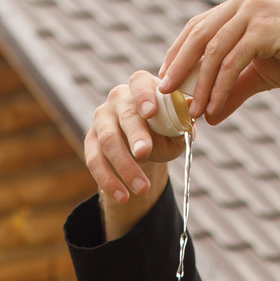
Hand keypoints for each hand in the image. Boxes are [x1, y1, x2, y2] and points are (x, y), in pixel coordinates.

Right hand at [84, 70, 188, 208]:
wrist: (146, 146)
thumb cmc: (165, 129)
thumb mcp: (178, 126)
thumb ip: (183, 120)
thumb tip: (189, 112)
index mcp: (141, 87)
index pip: (140, 84)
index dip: (144, 97)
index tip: (151, 113)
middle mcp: (118, 99)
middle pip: (124, 116)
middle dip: (135, 136)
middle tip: (145, 153)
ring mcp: (101, 120)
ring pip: (108, 141)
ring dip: (124, 166)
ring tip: (141, 188)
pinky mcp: (91, 141)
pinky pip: (94, 161)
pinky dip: (108, 180)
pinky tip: (122, 196)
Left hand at [158, 0, 279, 125]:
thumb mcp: (261, 73)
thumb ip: (234, 90)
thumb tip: (211, 116)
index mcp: (242, 4)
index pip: (199, 26)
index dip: (179, 53)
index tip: (168, 79)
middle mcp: (244, 1)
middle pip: (199, 34)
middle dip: (179, 66)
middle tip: (165, 93)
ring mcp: (254, 11)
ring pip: (213, 50)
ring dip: (199, 83)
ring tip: (191, 110)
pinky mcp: (265, 28)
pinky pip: (232, 61)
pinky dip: (219, 86)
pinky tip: (212, 107)